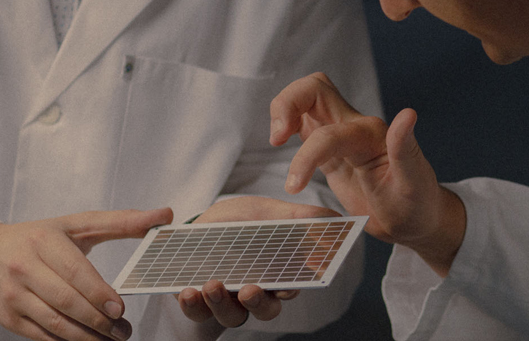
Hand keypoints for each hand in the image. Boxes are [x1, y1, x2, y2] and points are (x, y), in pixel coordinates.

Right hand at [0, 208, 172, 340]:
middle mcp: (24, 268)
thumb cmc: (39, 238)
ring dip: (86, 337)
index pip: (74, 271)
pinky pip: (41, 336)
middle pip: (66, 301)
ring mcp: (13, 296)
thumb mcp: (76, 224)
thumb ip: (121, 221)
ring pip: (54, 323)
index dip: (98, 292)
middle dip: (98, 320)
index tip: (121, 308)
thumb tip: (165, 214)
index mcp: (44, 241)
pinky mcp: (8, 319)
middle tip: (124, 331)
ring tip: (112, 339)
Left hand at [176, 196, 337, 327]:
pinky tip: (188, 291)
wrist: (205, 224)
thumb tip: (339, 219)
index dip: (289, 290)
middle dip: (256, 303)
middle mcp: (256, 294)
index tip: (286, 286)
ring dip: (220, 305)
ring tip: (210, 285)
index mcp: (278, 275)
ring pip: (230, 316)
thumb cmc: (243, 220)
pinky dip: (192, 305)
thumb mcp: (270, 212)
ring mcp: (227, 301)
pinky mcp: (199, 303)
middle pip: (264, 310)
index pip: (290, 289)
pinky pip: (197, 313)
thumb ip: (301, 217)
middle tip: (247, 290)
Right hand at [269, 72, 465, 275]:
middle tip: (276, 139)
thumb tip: (408, 115)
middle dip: (288, 104)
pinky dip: (285, 122)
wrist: (416, 219)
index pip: (328, 133)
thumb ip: (406, 149)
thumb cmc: (416, 205)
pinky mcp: (329, 148)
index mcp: (371, 135)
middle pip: (314, 89)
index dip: (306, 156)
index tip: (293, 186)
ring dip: (283, 109)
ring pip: (306, 98)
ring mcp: (340, 134)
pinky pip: (303, 120)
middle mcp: (354, 126)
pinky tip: (280, 143)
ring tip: (276, 141)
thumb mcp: (414, 184)